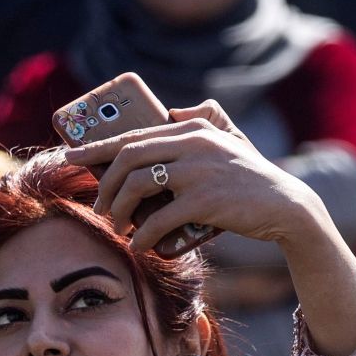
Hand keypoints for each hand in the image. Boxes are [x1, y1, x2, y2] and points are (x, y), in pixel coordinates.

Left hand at [63, 101, 325, 253]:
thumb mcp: (230, 140)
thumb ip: (204, 119)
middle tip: (99, 207)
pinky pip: (159, 218)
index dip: (95, 147)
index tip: (69, 157)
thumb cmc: (250, 177)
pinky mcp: (205, 200)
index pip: (132, 135)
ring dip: (119, 209)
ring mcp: (198, 170)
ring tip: (117, 227)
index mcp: (191, 128)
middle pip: (127, 158)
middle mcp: (192, 142)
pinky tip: (139, 245)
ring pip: (137, 184)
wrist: (286, 206)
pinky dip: (143, 235)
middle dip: (104, 184)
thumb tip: (173, 110)